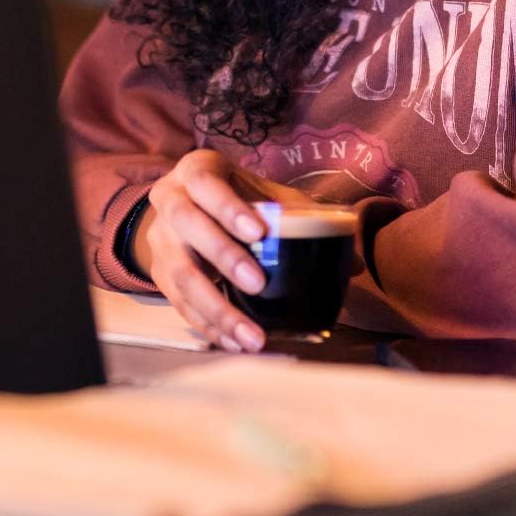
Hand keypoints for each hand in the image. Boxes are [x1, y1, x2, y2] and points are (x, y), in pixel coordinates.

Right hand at [138, 151, 311, 353]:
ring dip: (216, 308)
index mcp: (195, 171)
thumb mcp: (263, 192)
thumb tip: (355, 262)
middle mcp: (169, 201)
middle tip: (257, 284)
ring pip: (180, 274)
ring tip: (252, 336)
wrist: (186, 206)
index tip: (259, 232)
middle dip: (222, 255)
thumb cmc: (235, 196)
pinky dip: (209, 326)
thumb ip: (304, 217)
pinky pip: (180, 304)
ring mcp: (160, 240)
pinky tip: (235, 344)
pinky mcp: (160, 274)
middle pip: (187, 226)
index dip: (227, 207)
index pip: (204, 183)